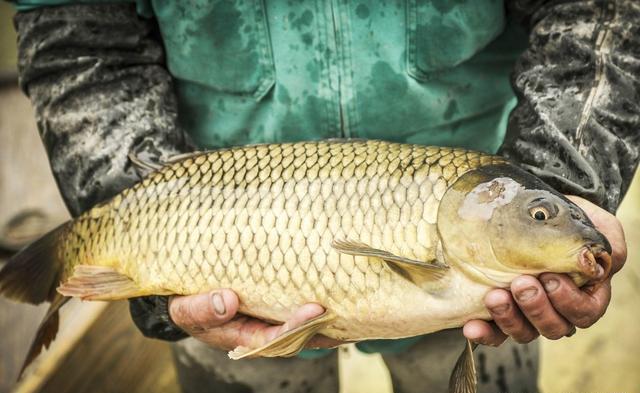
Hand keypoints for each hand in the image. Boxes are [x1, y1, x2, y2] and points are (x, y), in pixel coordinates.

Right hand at [169, 289, 340, 351]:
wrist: (184, 298)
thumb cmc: (186, 304)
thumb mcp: (186, 308)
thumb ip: (204, 308)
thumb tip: (228, 301)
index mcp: (241, 337)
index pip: (274, 338)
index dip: (296, 327)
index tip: (315, 310)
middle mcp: (260, 332)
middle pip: (297, 335)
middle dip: (322, 324)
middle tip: (344, 308)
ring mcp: (268, 320)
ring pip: (302, 325)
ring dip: (326, 319)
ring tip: (353, 305)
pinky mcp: (273, 306)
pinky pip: (296, 307)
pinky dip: (316, 305)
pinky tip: (339, 295)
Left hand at [463, 195, 626, 345]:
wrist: (532, 212)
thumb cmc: (569, 221)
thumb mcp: (596, 225)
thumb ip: (607, 243)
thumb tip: (595, 262)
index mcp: (585, 295)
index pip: (583, 313)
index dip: (568, 301)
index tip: (551, 277)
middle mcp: (557, 311)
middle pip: (553, 327)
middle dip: (536, 307)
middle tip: (521, 283)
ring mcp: (526, 314)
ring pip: (524, 332)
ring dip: (508, 317)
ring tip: (495, 296)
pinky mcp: (501, 311)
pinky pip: (495, 333)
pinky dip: (484, 332)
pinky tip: (471, 326)